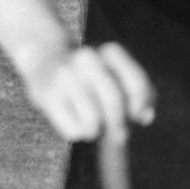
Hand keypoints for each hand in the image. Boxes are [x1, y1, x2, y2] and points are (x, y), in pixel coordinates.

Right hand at [16, 37, 155, 143]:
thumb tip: (146, 117)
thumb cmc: (90, 73)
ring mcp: (65, 75)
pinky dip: (78, 132)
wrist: (44, 56)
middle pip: (113, 101)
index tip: (138, 118)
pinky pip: (74, 129)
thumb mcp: (116, 72)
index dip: (140, 104)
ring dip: (96, 130)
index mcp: (110, 52)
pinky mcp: (47, 95)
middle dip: (118, 124)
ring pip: (93, 120)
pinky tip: (74, 122)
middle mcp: (87, 59)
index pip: (135, 82)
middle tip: (119, 136)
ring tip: (93, 127)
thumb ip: (139, 92)